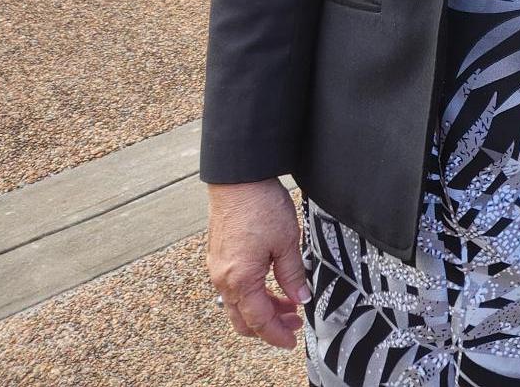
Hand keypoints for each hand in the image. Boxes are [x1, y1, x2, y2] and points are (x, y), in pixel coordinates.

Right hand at [206, 180, 307, 349]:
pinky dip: (252, 294)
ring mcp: (218, 268)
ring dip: (261, 309)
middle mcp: (223, 279)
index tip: (291, 340)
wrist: (238, 179)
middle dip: (269, 326)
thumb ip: (293, 274)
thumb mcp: (287, 242)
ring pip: (238, 304)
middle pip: (243, 319)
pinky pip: (233, 287)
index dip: (276, 334)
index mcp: (240, 280)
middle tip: (294, 323)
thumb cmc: (260, 206)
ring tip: (288, 302)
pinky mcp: (219, 257)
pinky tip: (271, 284)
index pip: (259, 320)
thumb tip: (301, 298)